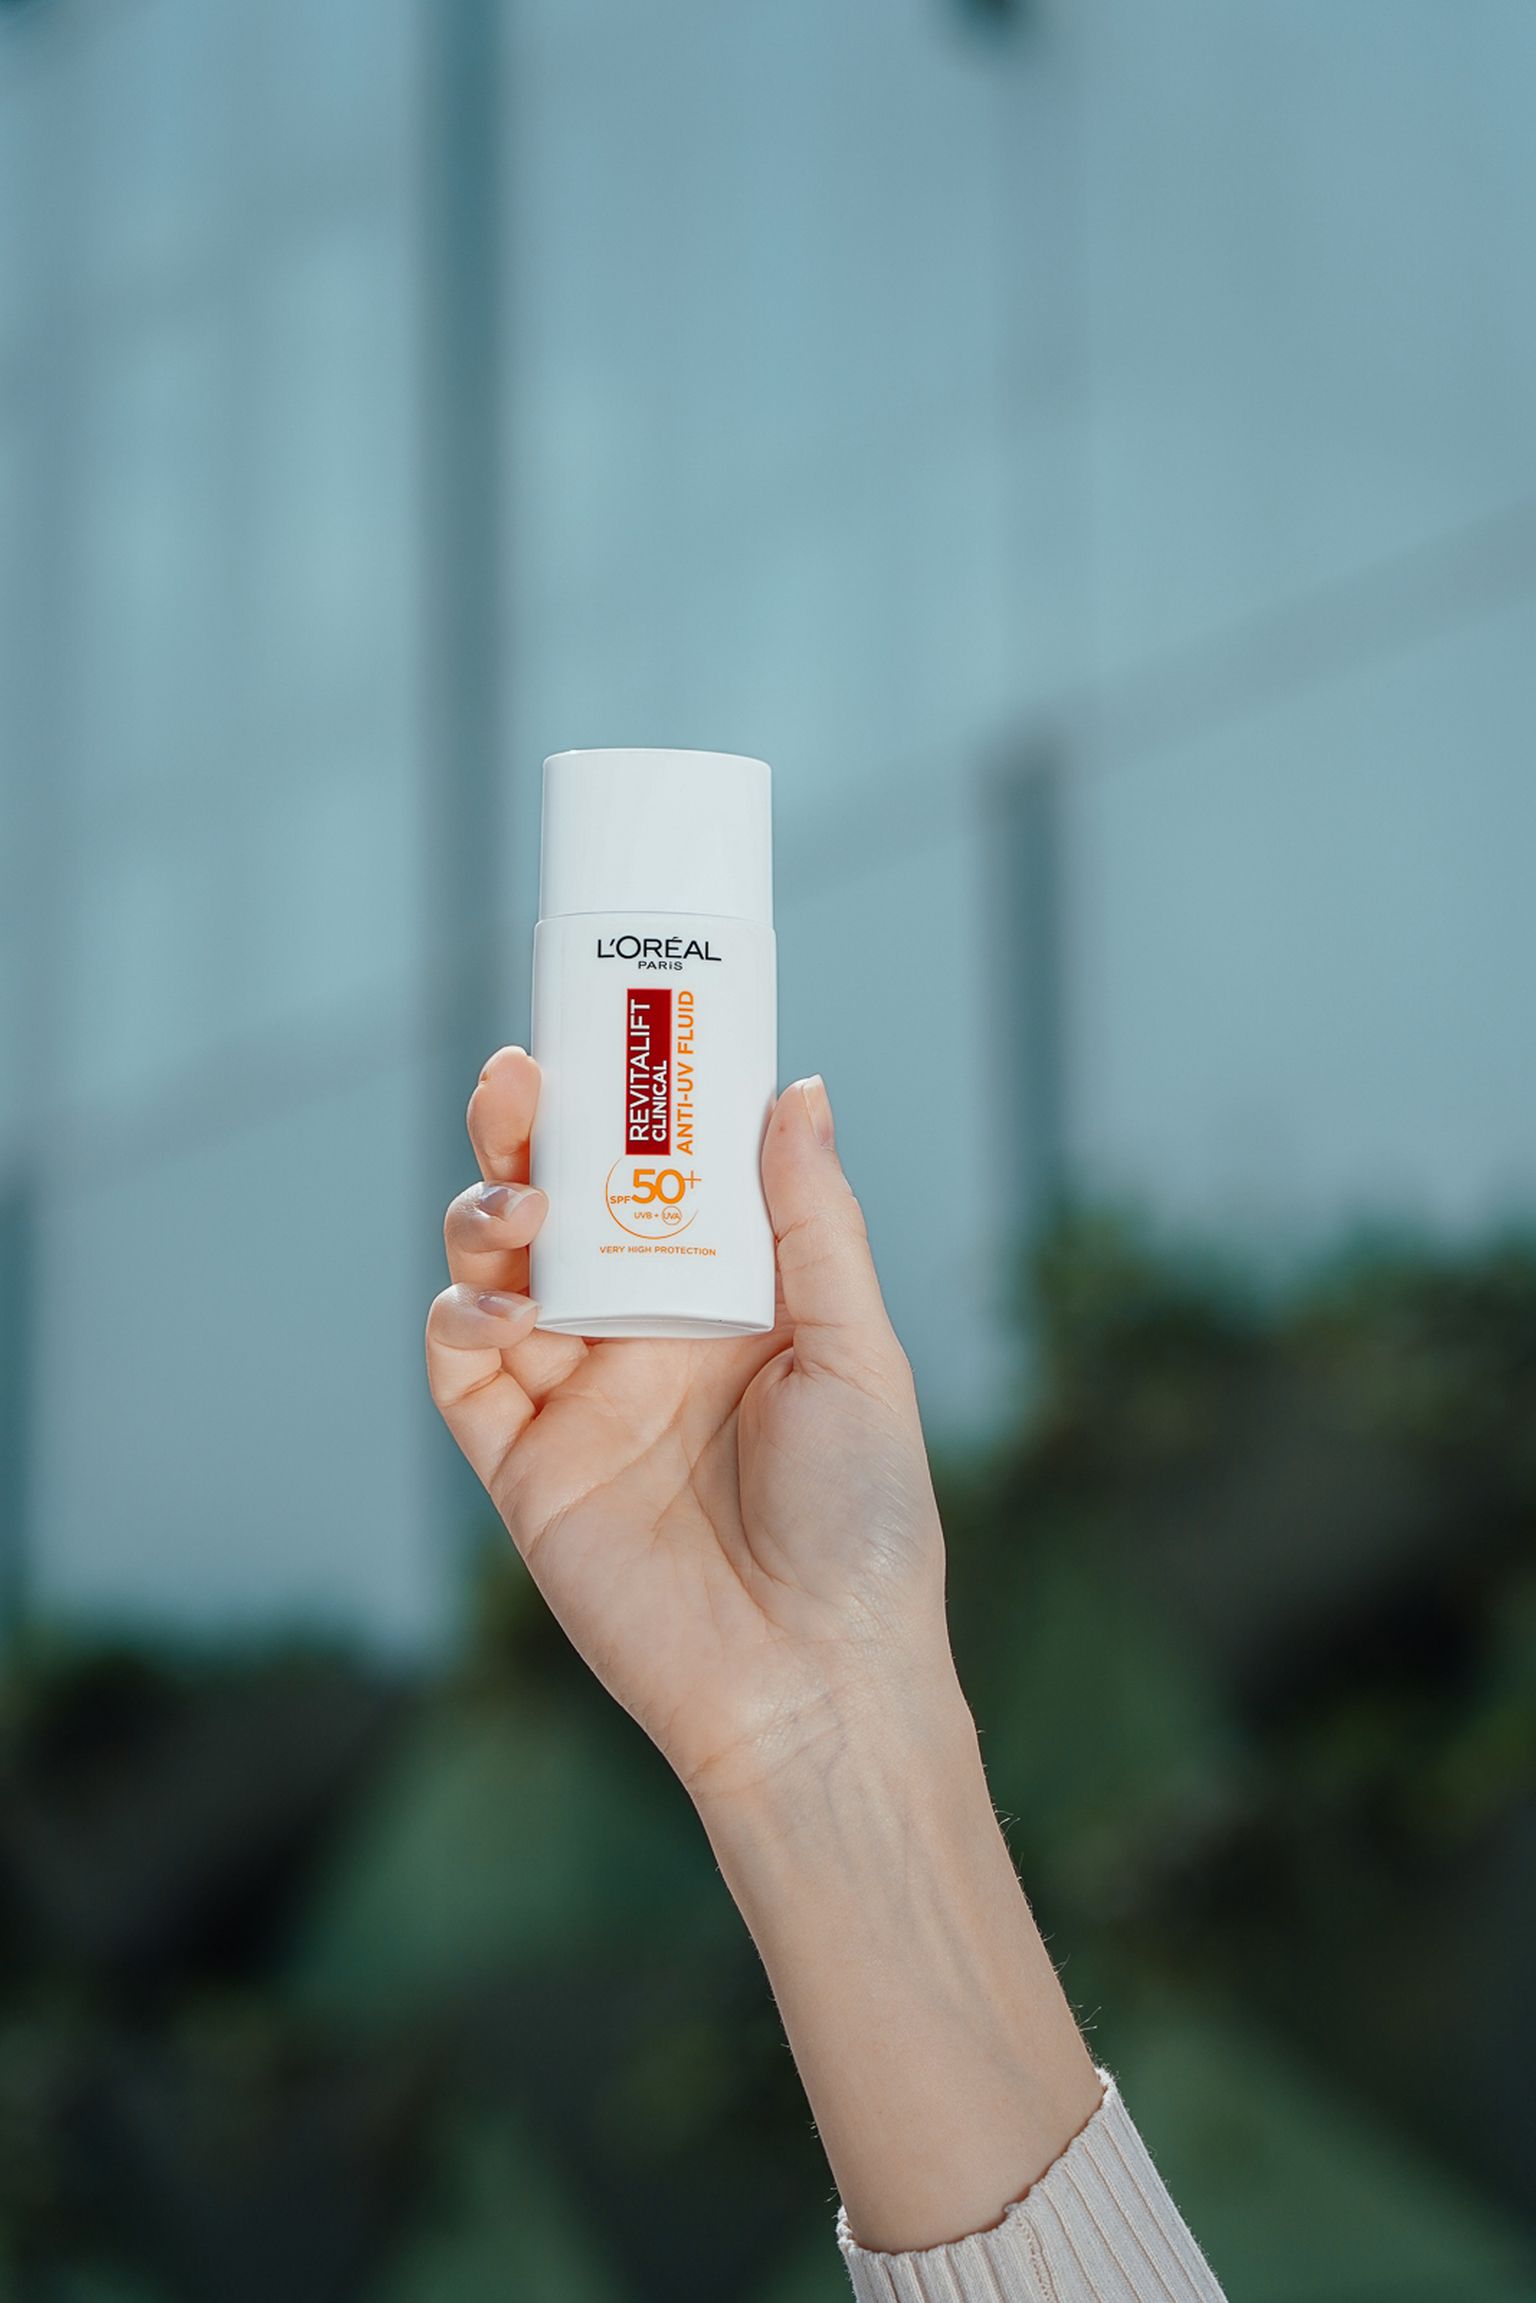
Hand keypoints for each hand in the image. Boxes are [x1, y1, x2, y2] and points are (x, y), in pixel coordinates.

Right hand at [426, 1046, 961, 1807]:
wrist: (815, 1685)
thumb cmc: (865, 1523)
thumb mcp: (854, 1353)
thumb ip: (811, 1222)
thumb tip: (795, 1088)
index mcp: (727, 1301)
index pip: (655, 1177)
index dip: (622, 1105)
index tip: (604, 1030)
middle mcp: (643, 1338)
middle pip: (559, 1207)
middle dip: (529, 1134)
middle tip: (519, 1078)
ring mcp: (576, 1400)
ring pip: (496, 1273)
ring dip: (490, 1217)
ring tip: (524, 1206)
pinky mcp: (522, 1469)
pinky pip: (463, 1374)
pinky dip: (461, 1323)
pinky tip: (500, 1309)